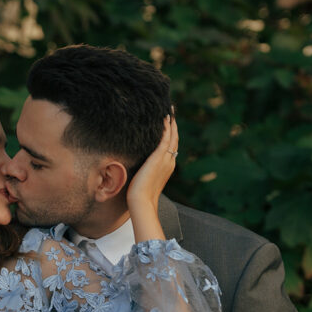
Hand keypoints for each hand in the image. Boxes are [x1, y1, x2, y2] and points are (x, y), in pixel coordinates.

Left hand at [126, 113, 176, 241]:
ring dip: (171, 122)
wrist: (141, 202)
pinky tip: (164, 117)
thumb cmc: (139, 195)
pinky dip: (166, 127)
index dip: (171, 134)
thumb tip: (137, 167)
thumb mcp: (144, 179)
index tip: (169, 123)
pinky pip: (165, 138)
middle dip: (173, 125)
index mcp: (167, 166)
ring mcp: (165, 159)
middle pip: (174, 139)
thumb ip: (145, 171)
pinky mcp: (159, 157)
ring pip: (172, 136)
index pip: (171, 146)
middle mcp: (169, 161)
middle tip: (171, 110)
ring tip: (170, 109)